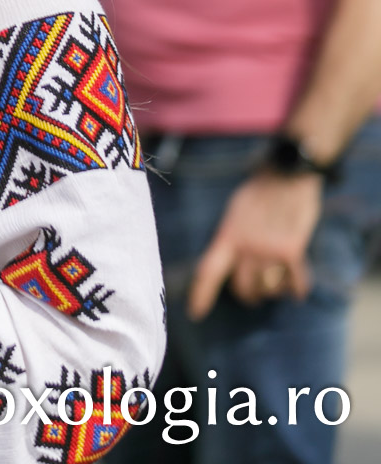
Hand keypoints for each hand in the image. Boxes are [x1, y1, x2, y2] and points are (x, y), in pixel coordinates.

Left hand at [188, 171, 321, 318]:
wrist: (286, 177)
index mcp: (227, 236)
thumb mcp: (234, 213)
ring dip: (273, 290)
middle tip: (251, 293)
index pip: (208, 271)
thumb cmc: (258, 192)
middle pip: (242, 289)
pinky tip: (296, 289)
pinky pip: (295, 284)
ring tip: (275, 279)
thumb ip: (232, 238)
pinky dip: (296, 289)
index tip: (194, 314)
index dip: (201, 294)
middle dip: (247, 295)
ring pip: (268, 290)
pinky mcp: (292, 251)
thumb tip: (230, 260)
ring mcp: (269, 251)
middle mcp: (246, 248)